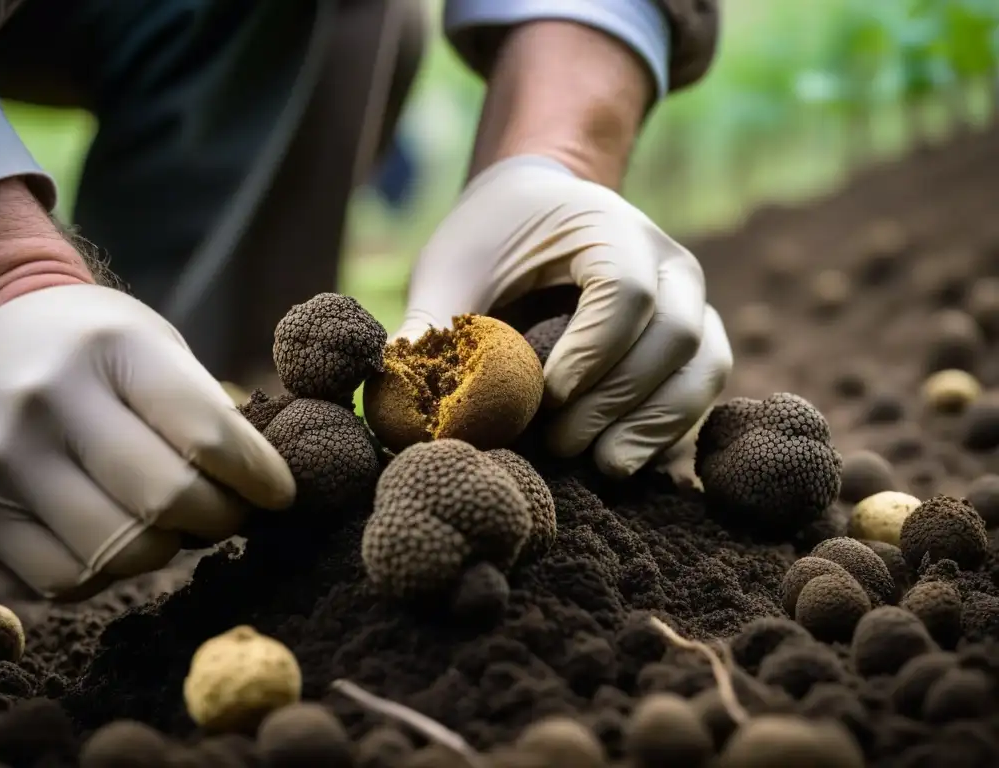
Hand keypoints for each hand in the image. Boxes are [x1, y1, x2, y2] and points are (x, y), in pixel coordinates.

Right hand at [0, 284, 295, 598]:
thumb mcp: (154, 345)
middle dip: (219, 517)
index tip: (280, 492)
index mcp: (112, 348)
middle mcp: (48, 401)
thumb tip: (266, 488)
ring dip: (166, 549)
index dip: (259, 475)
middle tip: (229, 511)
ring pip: (119, 551)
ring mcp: (2, 462)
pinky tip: (116, 537)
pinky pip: (65, 580)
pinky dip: (107, 573)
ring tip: (172, 523)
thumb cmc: (94, 349)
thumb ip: (206, 410)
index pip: (207, 433)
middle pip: (167, 499)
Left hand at [395, 156, 732, 476]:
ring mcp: (690, 297)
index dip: (592, 353)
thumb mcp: (453, 266)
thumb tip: (397, 391)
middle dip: (617, 401)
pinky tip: (627, 458)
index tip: (546, 397)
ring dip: (656, 423)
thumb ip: (431, 323)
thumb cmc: (492, 235)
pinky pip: (704, 383)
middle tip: (560, 446)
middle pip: (674, 335)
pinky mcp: (694, 334)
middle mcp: (668, 260)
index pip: (626, 292)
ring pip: (704, 365)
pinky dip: (672, 425)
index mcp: (609, 227)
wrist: (538, 208)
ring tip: (603, 466)